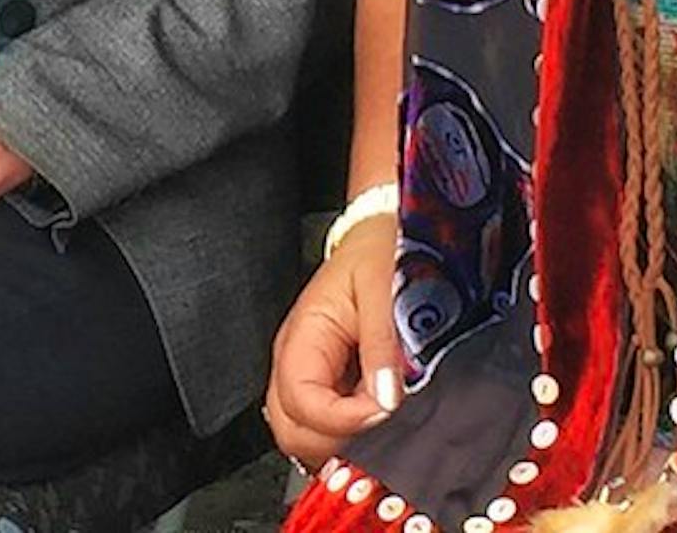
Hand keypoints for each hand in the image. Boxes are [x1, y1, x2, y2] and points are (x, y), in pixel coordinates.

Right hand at [265, 215, 402, 471]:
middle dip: (334, 442)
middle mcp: (295, 361)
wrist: (376, 233)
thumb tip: (386, 400)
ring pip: (304, 436)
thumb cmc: (374, 251)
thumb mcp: (381, 288)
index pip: (302, 403)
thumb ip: (381, 345)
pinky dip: (347, 432)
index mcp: (302, 337)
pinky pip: (323, 425)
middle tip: (379, 427)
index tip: (383, 411)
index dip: (343, 420)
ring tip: (380, 419)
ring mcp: (307, 374)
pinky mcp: (324, 381)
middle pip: (291, 431)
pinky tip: (375, 416)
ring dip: (342, 440)